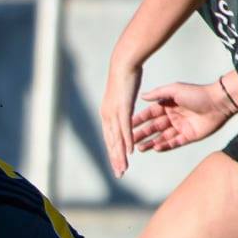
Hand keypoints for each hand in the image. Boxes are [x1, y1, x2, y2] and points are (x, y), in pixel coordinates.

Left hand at [100, 55, 142, 177]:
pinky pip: (125, 128)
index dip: (113, 153)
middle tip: (119, 174)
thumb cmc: (125, 78)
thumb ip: (124, 108)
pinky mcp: (122, 108)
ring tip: (124, 168)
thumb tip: (126, 113)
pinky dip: (127, 140)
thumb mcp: (124, 97)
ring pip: (117, 138)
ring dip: (120, 155)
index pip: (110, 138)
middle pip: (111, 142)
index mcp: (107, 114)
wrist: (124, 63)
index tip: (117, 165)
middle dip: (115, 159)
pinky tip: (130, 151)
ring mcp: (114, 112)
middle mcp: (107, 115)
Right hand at [131, 80, 237, 152]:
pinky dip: (165, 146)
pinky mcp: (189, 137)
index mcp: (168, 105)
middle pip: (154, 128)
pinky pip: (174, 143)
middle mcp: (173, 117)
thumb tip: (142, 95)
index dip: (139, 120)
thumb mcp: (175, 89)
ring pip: (162, 137)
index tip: (127, 125)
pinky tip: (156, 148)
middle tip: (130, 140)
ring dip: (151, 142)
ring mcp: (180, 128)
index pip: (150, 114)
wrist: (218, 102)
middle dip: (142, 134)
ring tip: (140, 148)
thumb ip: (158, 94)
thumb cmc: (197, 93)